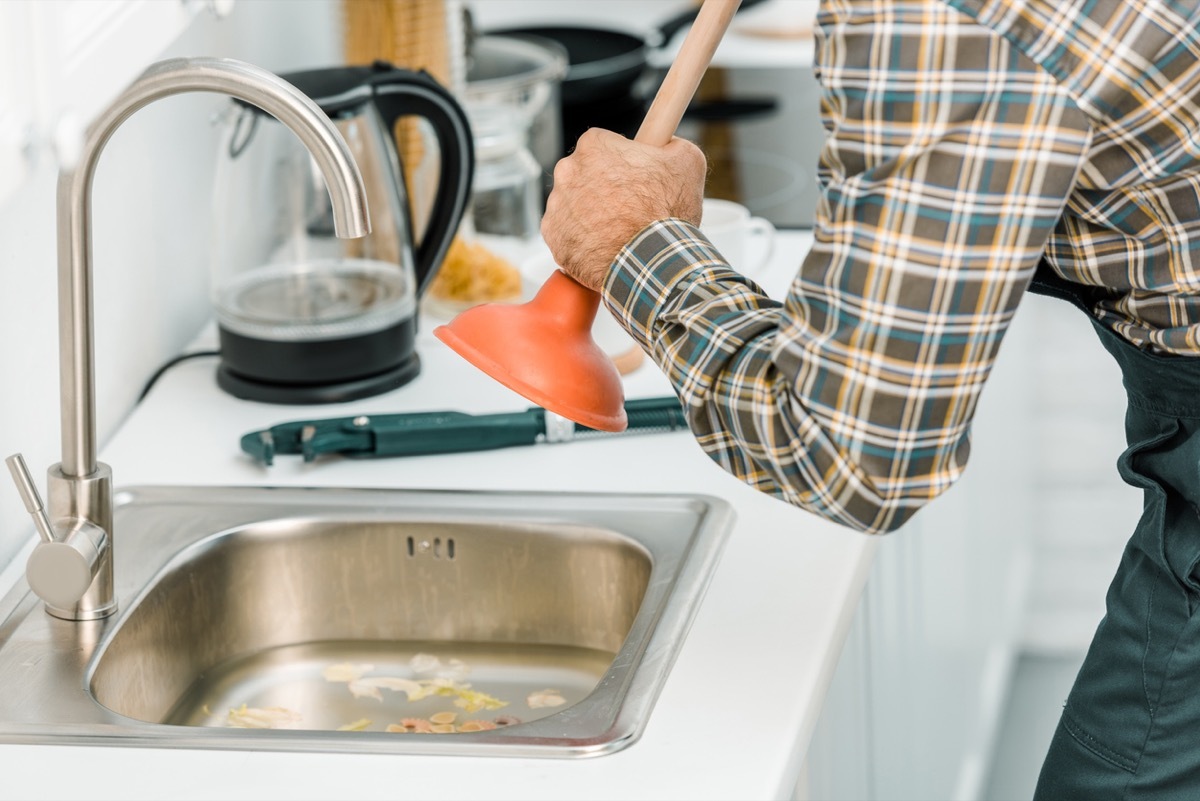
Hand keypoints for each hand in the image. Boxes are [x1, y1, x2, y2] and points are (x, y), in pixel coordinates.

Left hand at [541, 128, 705, 290]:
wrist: (650, 262)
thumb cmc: (665, 212)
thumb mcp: (688, 161)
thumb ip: (672, 142)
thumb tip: (668, 143)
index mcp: (593, 146)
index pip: (604, 145)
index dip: (623, 161)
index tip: (636, 177)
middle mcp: (567, 172)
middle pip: (585, 174)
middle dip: (604, 187)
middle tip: (630, 206)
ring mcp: (557, 207)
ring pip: (575, 205)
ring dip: (592, 214)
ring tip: (621, 230)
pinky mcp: (553, 238)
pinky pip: (567, 234)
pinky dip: (583, 240)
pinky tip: (606, 245)